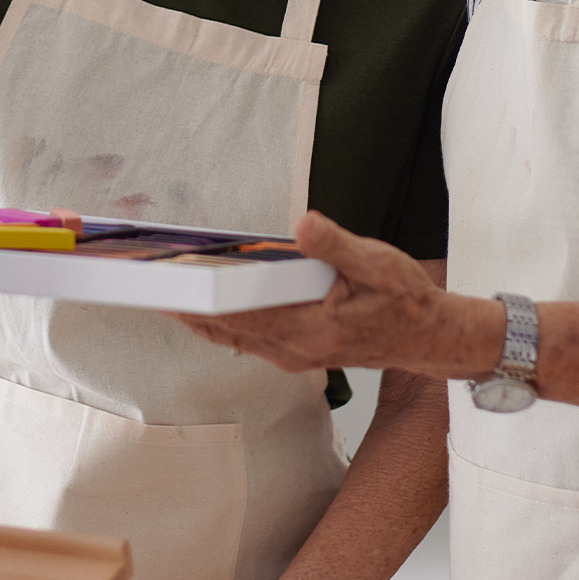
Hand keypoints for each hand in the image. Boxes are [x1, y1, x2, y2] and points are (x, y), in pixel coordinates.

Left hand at [178, 212, 496, 378]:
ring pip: (233, 338)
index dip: (198, 302)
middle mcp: (295, 347)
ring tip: (165, 294)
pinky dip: (223, 325)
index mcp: (309, 327)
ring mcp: (295, 354)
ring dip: (200, 318)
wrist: (430, 338)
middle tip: (147, 286)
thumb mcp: (377, 262)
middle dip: (186, 309)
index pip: (239, 314)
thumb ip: (336, 245)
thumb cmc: (405, 300)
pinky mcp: (299, 352)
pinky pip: (249, 340)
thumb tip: (303, 226)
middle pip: (225, 329)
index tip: (164, 288)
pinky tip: (209, 309)